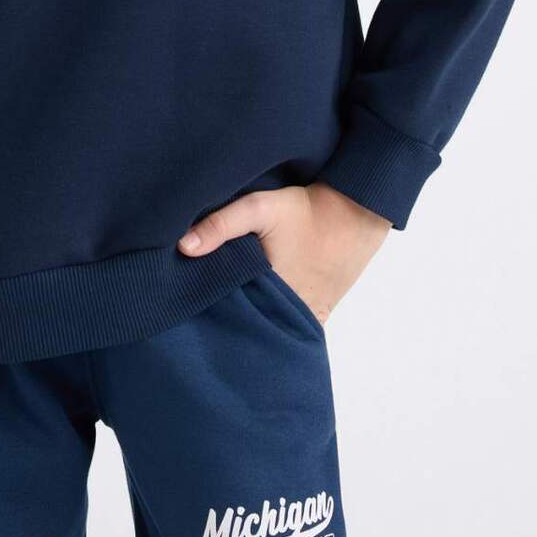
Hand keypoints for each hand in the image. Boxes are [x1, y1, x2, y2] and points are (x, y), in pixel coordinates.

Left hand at [177, 182, 391, 323]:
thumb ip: (221, 225)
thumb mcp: (260, 208)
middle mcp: (289, 315)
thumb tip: (183, 247)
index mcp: (270, 294)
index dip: (203, 306)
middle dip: (222, 318)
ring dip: (247, 320)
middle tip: (195, 304)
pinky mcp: (315, 316)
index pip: (225, 313)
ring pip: (265, 328)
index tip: (182, 299)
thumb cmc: (305, 211)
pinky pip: (286, 327)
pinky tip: (252, 308)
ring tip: (221, 308)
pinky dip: (270, 321)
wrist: (354, 214)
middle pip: (244, 324)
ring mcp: (304, 320)